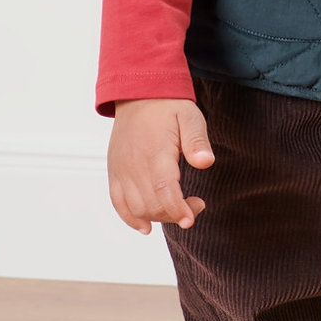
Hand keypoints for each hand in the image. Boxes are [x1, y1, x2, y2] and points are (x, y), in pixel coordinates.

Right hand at [108, 98, 214, 233]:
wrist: (138, 93)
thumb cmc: (168, 106)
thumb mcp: (190, 116)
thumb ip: (197, 141)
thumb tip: (206, 163)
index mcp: (154, 152)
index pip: (163, 191)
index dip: (177, 210)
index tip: (190, 219)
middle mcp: (134, 164)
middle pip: (151, 205)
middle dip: (175, 214)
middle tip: (197, 204)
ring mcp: (122, 169)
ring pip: (136, 208)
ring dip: (158, 217)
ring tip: (178, 208)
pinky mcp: (115, 171)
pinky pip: (117, 202)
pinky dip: (130, 218)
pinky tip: (146, 227)